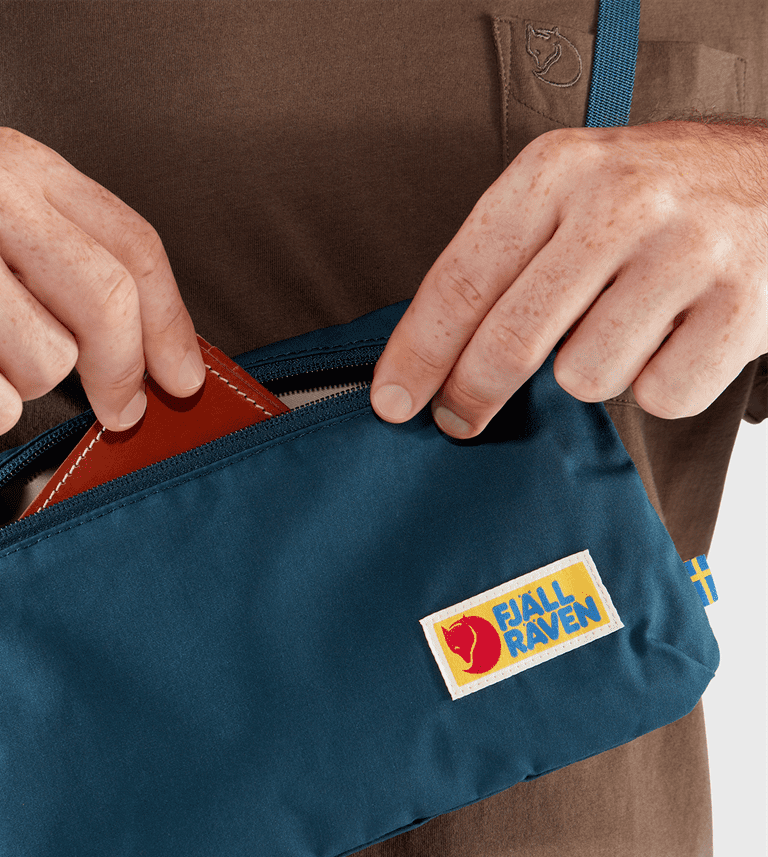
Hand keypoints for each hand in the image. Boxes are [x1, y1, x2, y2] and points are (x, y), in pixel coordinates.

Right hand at [0, 126, 203, 440]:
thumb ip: (57, 264)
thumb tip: (148, 351)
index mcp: (11, 166)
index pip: (132, 245)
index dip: (170, 323)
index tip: (181, 375)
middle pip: (109, 301)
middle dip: (125, 372)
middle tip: (118, 407)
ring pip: (48, 362)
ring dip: (15, 381)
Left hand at [370, 121, 767, 436]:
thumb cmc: (660, 194)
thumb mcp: (572, 189)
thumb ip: (507, 257)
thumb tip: (432, 360)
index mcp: (558, 170)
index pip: (463, 279)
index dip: (419, 352)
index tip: (392, 402)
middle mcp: (621, 203)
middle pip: (510, 340)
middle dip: (471, 394)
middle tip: (458, 418)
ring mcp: (686, 253)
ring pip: (585, 377)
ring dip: (594, 370)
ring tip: (627, 325)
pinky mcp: (742, 308)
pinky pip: (659, 396)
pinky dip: (660, 383)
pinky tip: (677, 336)